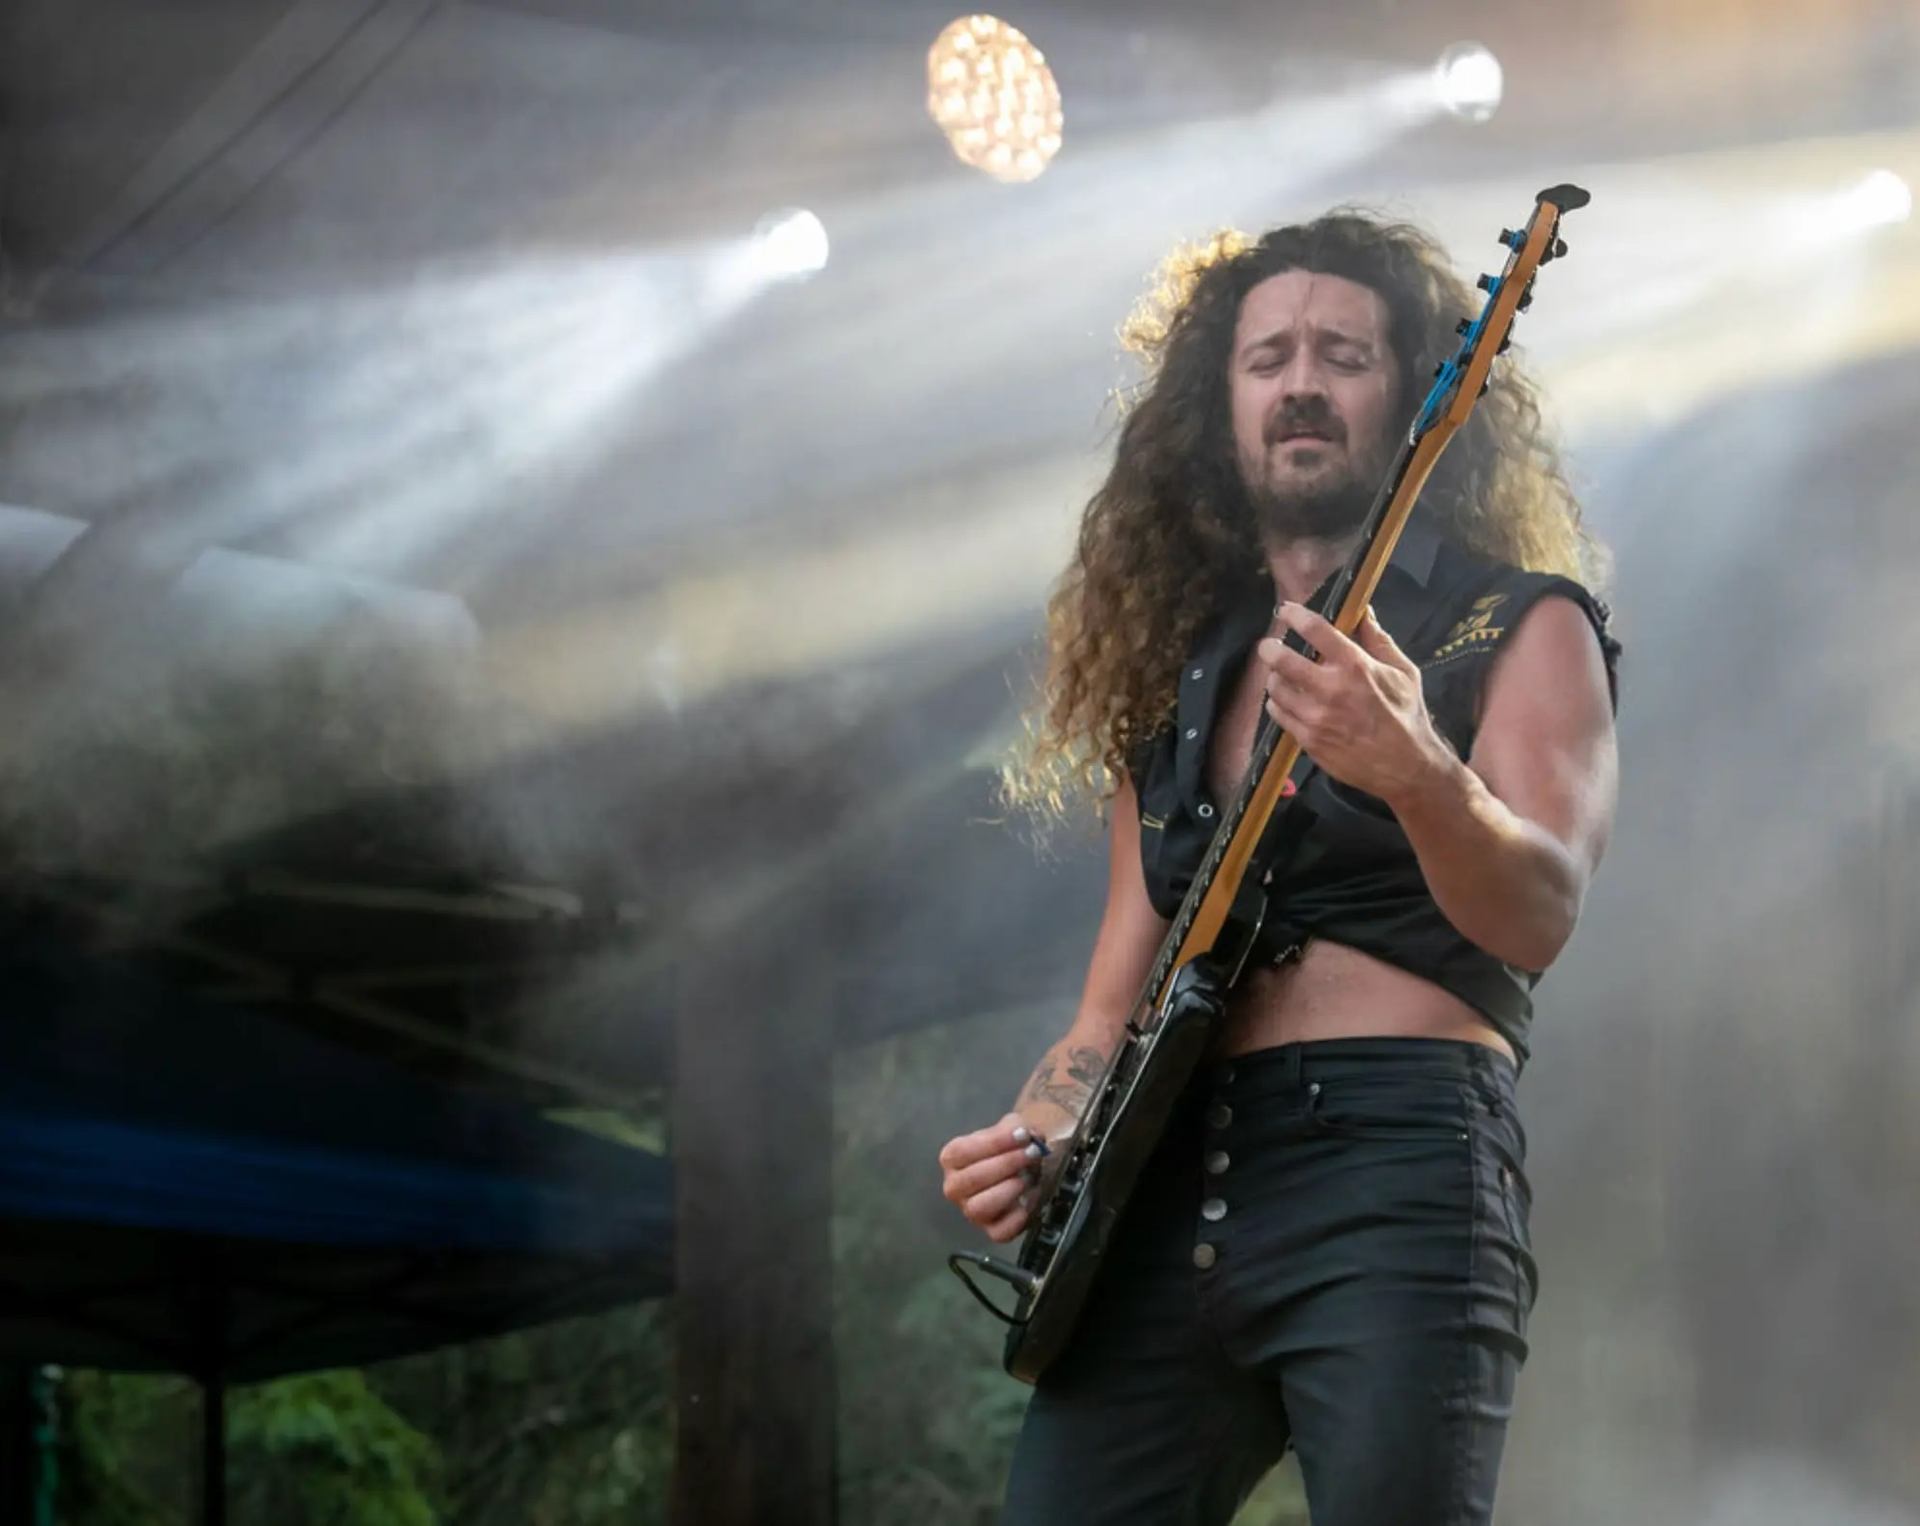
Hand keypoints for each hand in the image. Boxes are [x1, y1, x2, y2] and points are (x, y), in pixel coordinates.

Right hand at [938, 1112, 1046, 1242]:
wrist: (1027, 1165)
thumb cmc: (1011, 1145)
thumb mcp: (1011, 1126)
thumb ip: (1016, 1127)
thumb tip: (1025, 1135)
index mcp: (952, 1158)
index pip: (963, 1151)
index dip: (995, 1143)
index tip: (1022, 1135)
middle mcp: (955, 1187)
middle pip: (972, 1179)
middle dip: (1006, 1164)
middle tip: (1032, 1153)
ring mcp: (971, 1211)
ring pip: (979, 1208)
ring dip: (1008, 1190)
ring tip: (1028, 1177)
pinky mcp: (991, 1230)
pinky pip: (1000, 1231)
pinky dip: (1018, 1217)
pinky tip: (1030, 1197)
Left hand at [1256, 603, 1448, 804]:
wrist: (1405, 767)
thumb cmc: (1406, 715)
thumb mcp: (1403, 671)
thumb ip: (1378, 640)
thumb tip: (1363, 612)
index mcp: (1355, 666)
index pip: (1316, 630)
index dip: (1294, 615)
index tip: (1285, 611)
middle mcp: (1330, 689)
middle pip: (1282, 660)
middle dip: (1269, 649)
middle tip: (1268, 646)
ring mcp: (1315, 717)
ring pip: (1276, 688)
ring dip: (1275, 678)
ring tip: (1281, 676)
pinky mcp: (1307, 739)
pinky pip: (1279, 714)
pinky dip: (1278, 704)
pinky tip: (1286, 701)